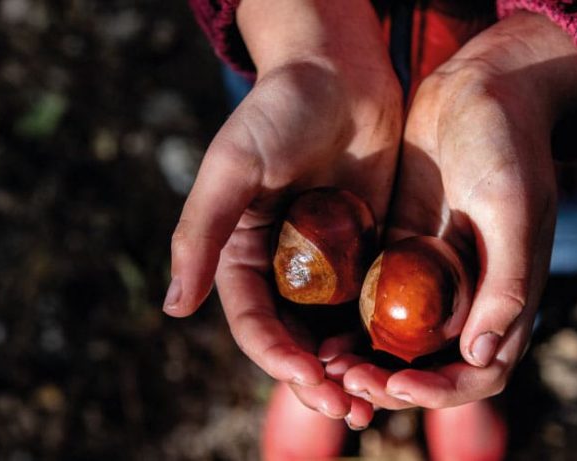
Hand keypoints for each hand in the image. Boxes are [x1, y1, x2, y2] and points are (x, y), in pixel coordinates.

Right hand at [164, 0, 400, 426]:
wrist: (340, 72)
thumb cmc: (278, 111)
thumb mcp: (233, 167)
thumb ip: (202, 234)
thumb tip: (175, 307)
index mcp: (241, 254)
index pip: (254, 323)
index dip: (277, 358)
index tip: (307, 379)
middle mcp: (283, 267)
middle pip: (296, 340)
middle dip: (318, 380)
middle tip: (351, 410)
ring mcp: (328, 262)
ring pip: (336, 332)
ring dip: (352, 372)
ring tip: (375, 403)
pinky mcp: (368, 250)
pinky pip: (373, 303)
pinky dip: (381, 337)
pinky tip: (401, 359)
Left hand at [333, 11, 576, 408]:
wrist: (480, 89)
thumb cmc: (508, 146)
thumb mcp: (512, 209)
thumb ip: (505, 282)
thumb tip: (482, 355)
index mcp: (506, 298)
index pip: (479, 373)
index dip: (441, 391)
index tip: (399, 384)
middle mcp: (469, 298)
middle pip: (430, 367)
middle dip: (391, 384)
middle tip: (347, 379)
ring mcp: (431, 277)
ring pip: (396, 342)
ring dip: (364, 361)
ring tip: (325, 364)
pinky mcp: (400, 251)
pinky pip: (372, 301)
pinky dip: (349, 323)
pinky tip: (317, 327)